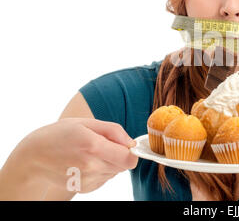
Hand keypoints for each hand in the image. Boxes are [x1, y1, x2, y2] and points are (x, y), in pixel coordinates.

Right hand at [5, 118, 138, 193]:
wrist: (33, 156)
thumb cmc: (60, 134)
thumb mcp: (87, 122)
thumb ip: (114, 131)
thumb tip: (131, 143)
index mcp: (94, 147)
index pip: (129, 159)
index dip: (131, 151)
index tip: (123, 144)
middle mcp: (91, 167)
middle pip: (124, 166)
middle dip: (119, 155)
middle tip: (102, 145)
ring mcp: (87, 180)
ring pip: (114, 172)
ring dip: (109, 162)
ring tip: (90, 153)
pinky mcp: (84, 188)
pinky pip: (104, 179)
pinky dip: (100, 170)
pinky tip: (84, 162)